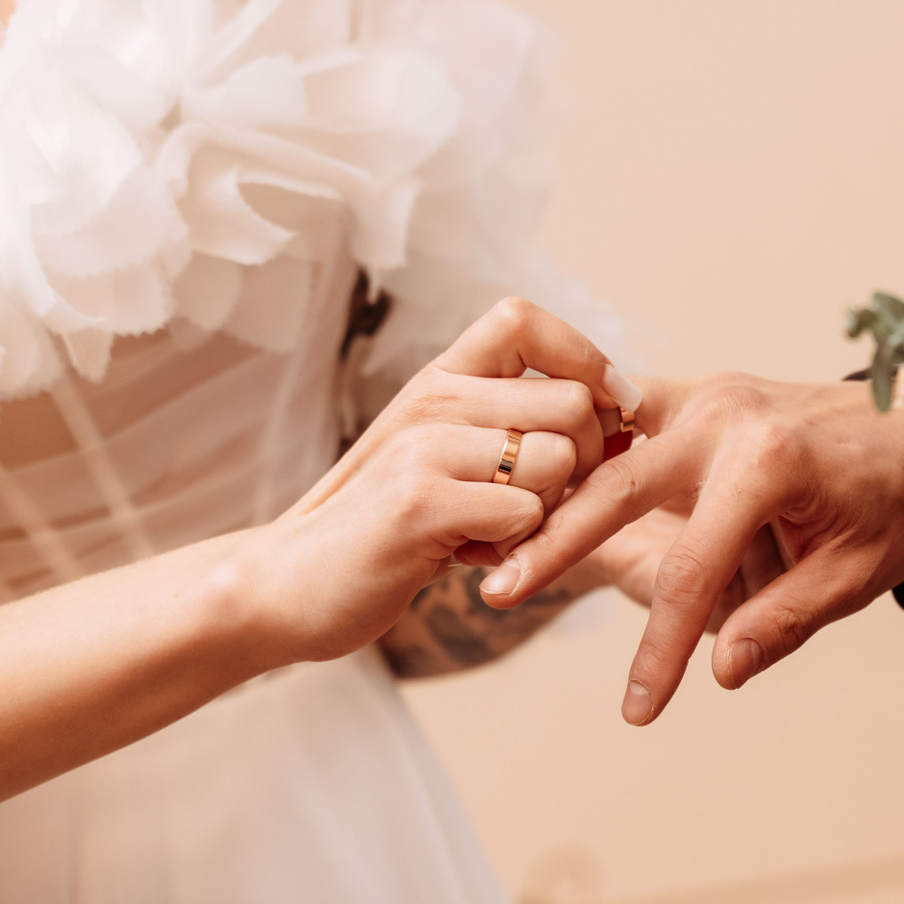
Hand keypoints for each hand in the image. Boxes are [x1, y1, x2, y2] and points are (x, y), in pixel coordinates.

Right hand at [246, 299, 637, 664]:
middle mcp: (433, 399)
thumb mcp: (440, 455)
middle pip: (573, 404)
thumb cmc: (384, 528)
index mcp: (439, 379)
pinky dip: (519, 549)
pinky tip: (473, 558)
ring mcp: (425, 448)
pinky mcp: (421, 505)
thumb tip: (616, 413)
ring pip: (559, 462)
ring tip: (497, 533)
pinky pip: (525, 514)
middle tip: (544, 504)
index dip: (586, 359)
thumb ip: (505, 424)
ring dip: (550, 513)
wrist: (287, 585)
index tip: (608, 411)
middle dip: (589, 464)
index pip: (525, 319)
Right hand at [479, 374, 903, 723]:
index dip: (659, 651)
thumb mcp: (857, 576)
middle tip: (495, 593)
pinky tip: (537, 489)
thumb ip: (783, 622)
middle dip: (554, 543)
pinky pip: (623, 419)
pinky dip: (583, 452)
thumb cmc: (901, 502)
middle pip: (615, 488)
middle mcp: (726, 418)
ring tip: (496, 542)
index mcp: (769, 465)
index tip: (638, 712)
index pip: (692, 575)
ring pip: (607, 445)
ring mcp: (707, 396)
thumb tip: (720, 670)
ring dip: (553, 491)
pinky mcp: (698, 394)